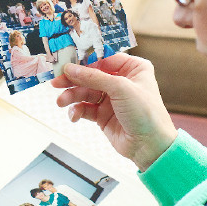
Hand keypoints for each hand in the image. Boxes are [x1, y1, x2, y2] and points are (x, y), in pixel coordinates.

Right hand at [52, 53, 176, 170]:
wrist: (150, 146)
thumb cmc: (146, 113)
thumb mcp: (121, 88)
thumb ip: (94, 77)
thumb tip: (70, 69)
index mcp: (133, 68)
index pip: (103, 59)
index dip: (85, 62)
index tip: (66, 63)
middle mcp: (122, 81)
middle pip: (91, 76)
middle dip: (73, 80)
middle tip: (56, 83)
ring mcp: (111, 99)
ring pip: (85, 92)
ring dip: (72, 96)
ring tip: (61, 102)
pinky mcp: (103, 115)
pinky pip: (85, 108)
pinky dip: (77, 110)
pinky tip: (73, 115)